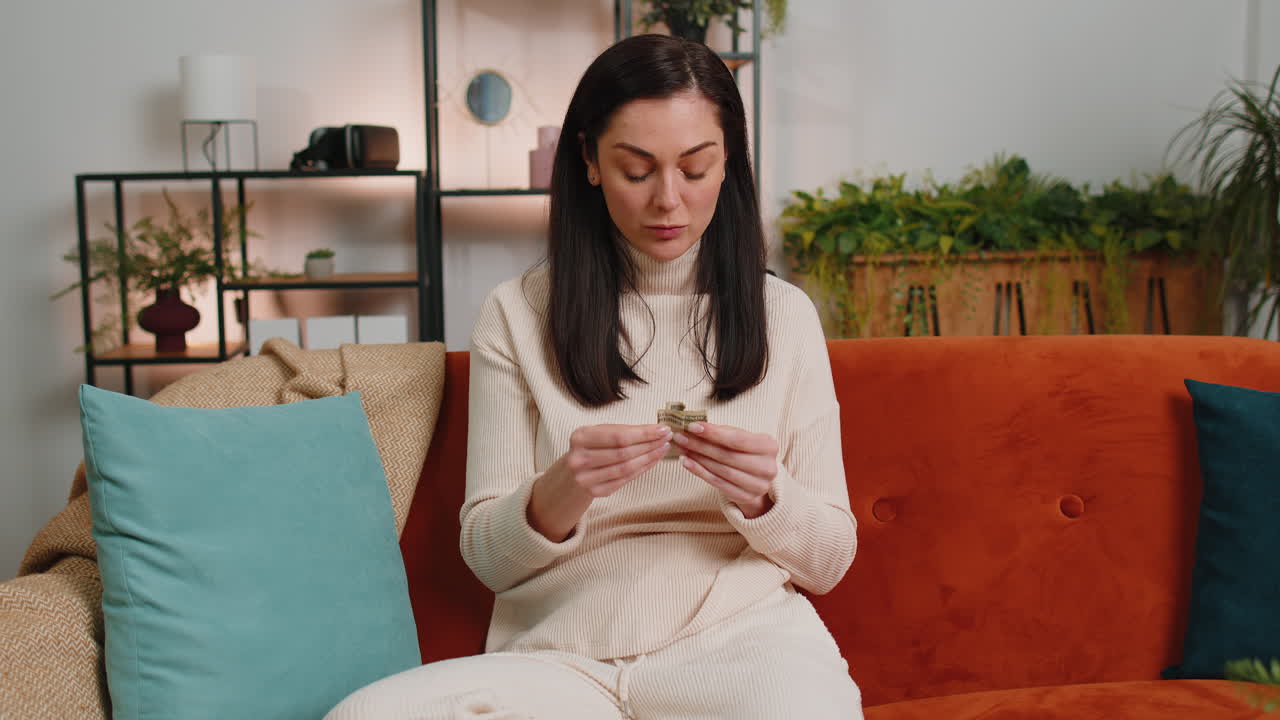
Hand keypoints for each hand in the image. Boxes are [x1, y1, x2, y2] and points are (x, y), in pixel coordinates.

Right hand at [529, 424, 671, 540]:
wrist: (571, 473)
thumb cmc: (590, 448)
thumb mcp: (599, 433)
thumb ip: (623, 431)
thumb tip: (657, 430)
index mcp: (580, 437)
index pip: (618, 436)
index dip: (644, 434)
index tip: (663, 429)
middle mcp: (579, 458)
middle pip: (623, 453)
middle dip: (649, 445)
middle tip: (667, 439)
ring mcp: (586, 478)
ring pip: (626, 468)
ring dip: (649, 458)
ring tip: (663, 449)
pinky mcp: (595, 492)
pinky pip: (624, 480)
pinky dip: (642, 470)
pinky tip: (653, 461)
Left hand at [673, 422, 777, 518]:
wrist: (755, 478)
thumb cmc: (745, 452)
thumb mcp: (739, 437)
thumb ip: (721, 432)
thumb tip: (694, 426)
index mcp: (769, 446)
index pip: (738, 439)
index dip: (714, 433)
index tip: (692, 426)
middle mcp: (768, 467)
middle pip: (728, 456)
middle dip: (701, 445)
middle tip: (682, 437)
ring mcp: (758, 485)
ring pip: (722, 471)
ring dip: (698, 458)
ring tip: (682, 448)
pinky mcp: (746, 497)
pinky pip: (718, 483)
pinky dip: (700, 472)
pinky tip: (687, 463)